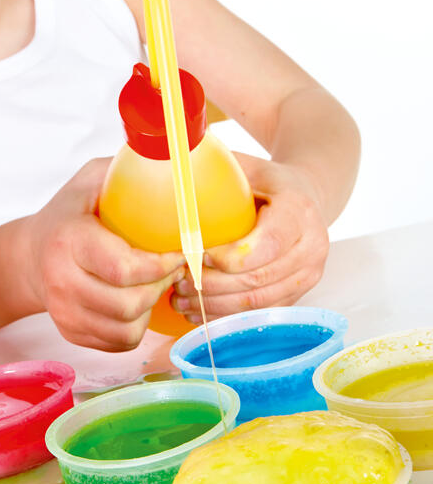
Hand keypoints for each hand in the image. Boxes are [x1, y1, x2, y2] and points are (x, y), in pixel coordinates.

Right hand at [23, 158, 185, 350]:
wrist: (29, 254)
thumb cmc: (71, 213)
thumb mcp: (92, 180)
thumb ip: (127, 170)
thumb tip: (175, 160)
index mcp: (69, 240)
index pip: (125, 268)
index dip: (163, 265)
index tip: (181, 252)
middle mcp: (61, 281)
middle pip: (129, 304)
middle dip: (161, 286)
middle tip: (170, 267)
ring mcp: (63, 312)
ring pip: (127, 329)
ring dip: (150, 308)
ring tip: (153, 284)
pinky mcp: (70, 332)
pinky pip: (119, 342)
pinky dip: (136, 326)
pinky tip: (135, 300)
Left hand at [171, 154, 329, 321]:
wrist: (305, 198)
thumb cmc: (264, 182)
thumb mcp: (245, 167)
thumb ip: (215, 170)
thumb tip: (171, 166)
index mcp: (299, 210)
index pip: (267, 244)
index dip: (229, 257)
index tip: (196, 255)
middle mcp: (312, 246)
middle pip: (258, 278)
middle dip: (212, 286)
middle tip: (178, 282)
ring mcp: (309, 274)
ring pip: (258, 302)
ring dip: (215, 306)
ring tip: (181, 300)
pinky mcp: (299, 294)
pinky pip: (261, 314)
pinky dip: (227, 317)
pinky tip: (199, 312)